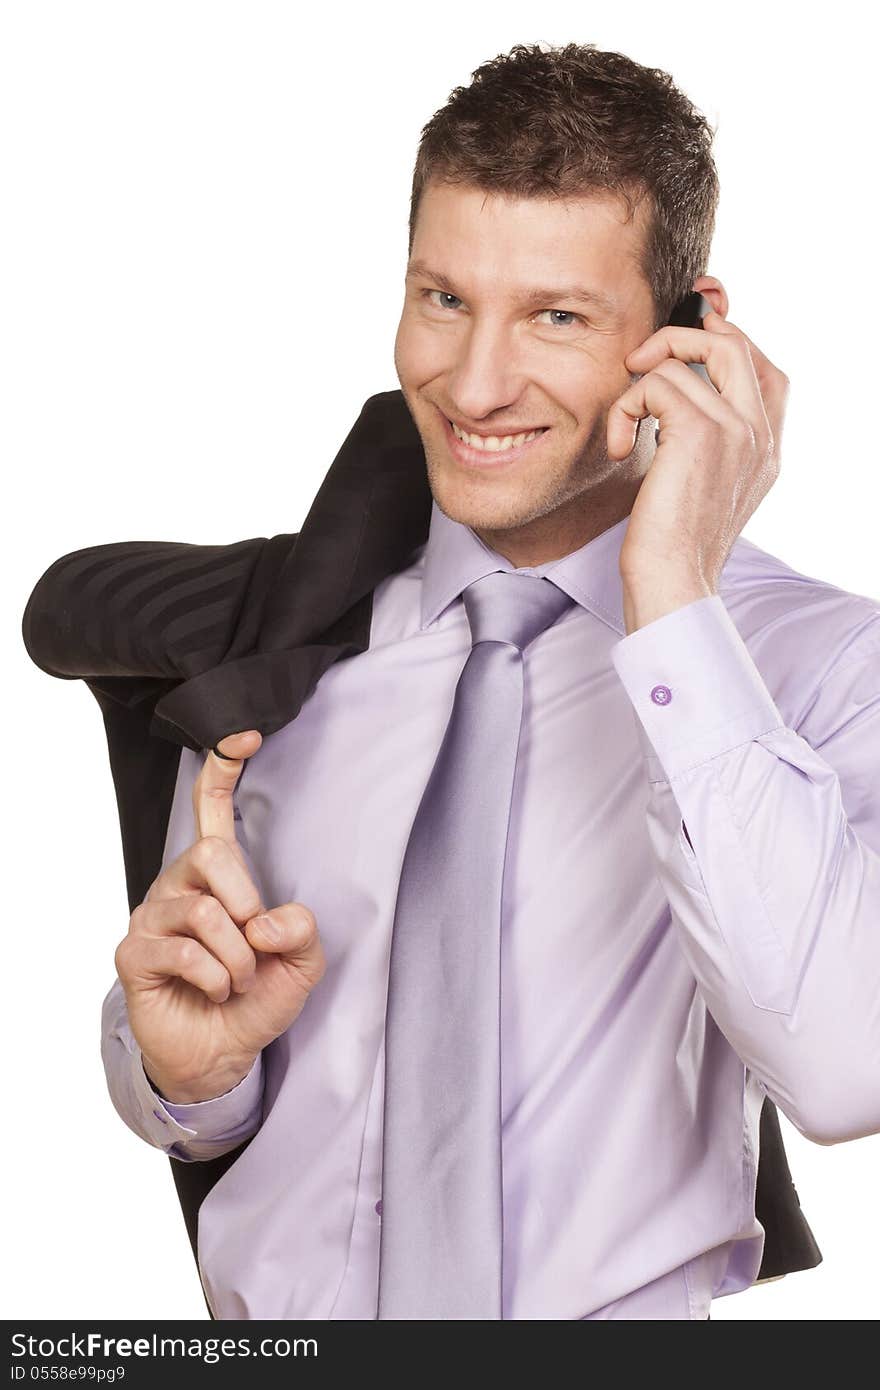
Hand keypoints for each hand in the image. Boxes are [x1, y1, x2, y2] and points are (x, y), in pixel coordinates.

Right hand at [113, 729, 325, 1102]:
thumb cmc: (256, 997)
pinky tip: (214, 991)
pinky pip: (183, 951)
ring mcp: (151, 916)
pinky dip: (215, 977)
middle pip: (210, 852)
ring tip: (235, 980)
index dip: (224, 767)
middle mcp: (178, 883)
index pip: (211, 807)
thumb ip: (302, 930)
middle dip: (246, 901)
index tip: (245, 733)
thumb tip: (265, 919)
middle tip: (255, 944)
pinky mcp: (133, 953)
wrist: (221, 1054)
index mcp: (217, 874)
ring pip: (204, 912)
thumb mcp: (302, 962)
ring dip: (237, 958)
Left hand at [607, 307, 788, 599]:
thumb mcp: (702, 488)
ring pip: (684, 360)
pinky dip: (625, 408)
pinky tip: (620, 446)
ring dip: (638, 387)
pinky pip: (655, 384)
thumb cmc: (673, 546)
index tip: (678, 346)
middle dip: (680, 337)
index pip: (765, 368)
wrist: (673, 583)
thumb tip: (676, 399)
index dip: (724, 342)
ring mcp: (737, 430)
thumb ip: (708, 442)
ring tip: (626, 429)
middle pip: (734, 344)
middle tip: (641, 362)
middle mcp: (760, 435)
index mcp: (767, 449)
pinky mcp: (701, 433)